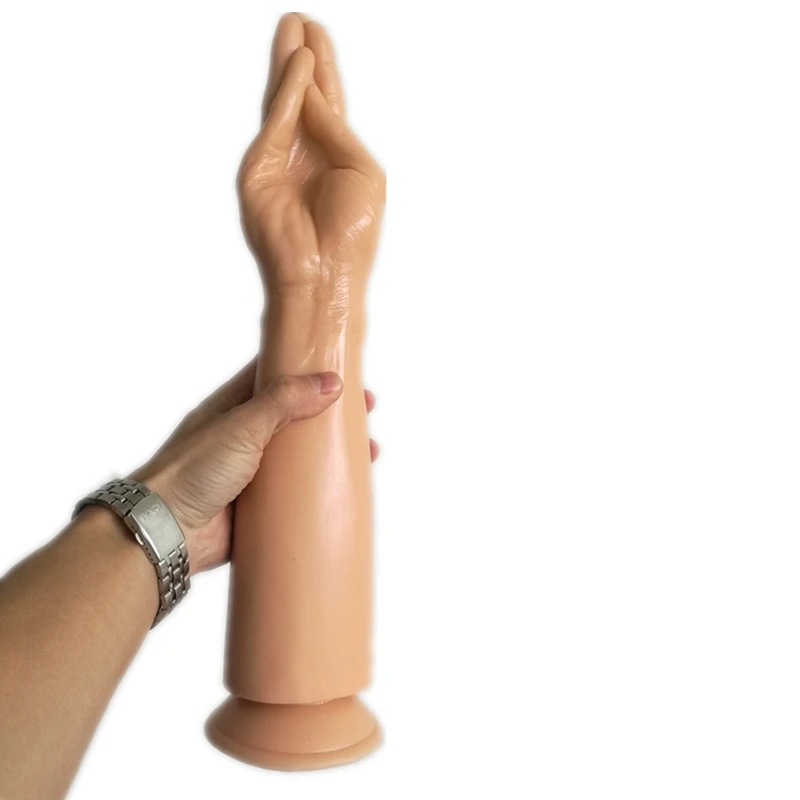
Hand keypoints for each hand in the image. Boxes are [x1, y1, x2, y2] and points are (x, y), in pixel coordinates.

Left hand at [131, 361, 378, 573]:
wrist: (165, 532)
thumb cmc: (191, 470)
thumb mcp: (241, 425)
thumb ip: (284, 401)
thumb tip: (330, 382)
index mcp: (235, 408)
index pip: (278, 379)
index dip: (311, 372)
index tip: (345, 372)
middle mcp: (245, 438)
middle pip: (297, 419)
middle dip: (331, 415)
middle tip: (366, 412)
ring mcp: (252, 474)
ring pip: (300, 459)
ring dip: (331, 454)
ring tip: (367, 452)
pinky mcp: (257, 509)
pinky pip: (295, 496)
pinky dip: (318, 492)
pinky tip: (343, 491)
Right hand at [238, 13, 384, 290]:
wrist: (325, 272)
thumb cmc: (351, 232)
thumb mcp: (361, 171)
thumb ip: (337, 129)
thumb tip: (315, 91)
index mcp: (335, 159)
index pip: (328, 105)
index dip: (325, 70)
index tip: (318, 36)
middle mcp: (306, 155)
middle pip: (303, 96)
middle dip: (303, 58)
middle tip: (300, 21)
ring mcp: (280, 160)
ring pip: (284, 102)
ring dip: (289, 65)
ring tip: (293, 29)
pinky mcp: (259, 170)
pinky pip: (277, 121)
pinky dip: (289, 92)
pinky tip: (299, 65)